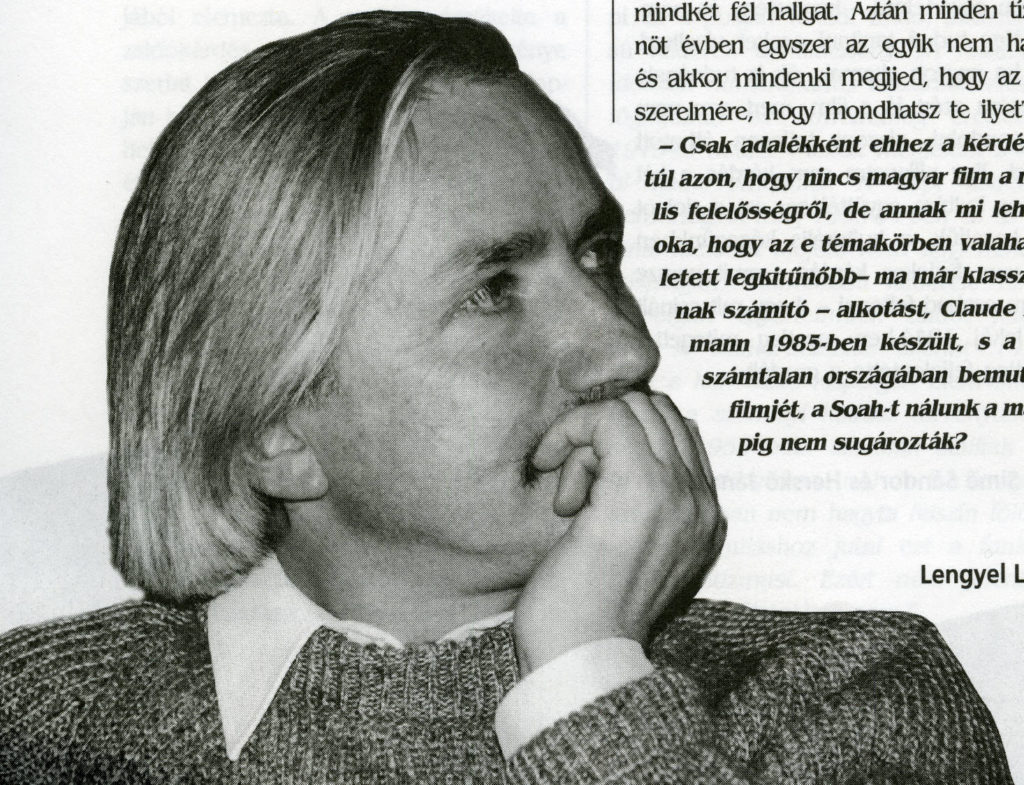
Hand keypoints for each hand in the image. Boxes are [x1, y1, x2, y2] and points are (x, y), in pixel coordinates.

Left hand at [513, 391, 725, 675]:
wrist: (581, 657)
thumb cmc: (586, 606)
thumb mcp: (627, 546)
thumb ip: (639, 497)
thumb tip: (609, 441)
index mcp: (705, 516)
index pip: (676, 430)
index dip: (622, 438)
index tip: (588, 484)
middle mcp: (702, 502)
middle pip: (656, 409)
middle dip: (604, 433)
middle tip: (575, 491)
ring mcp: (677, 494)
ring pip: (631, 407)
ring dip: (586, 442)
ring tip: (572, 501)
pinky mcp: (638, 490)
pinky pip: (607, 418)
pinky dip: (570, 437)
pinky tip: (561, 497)